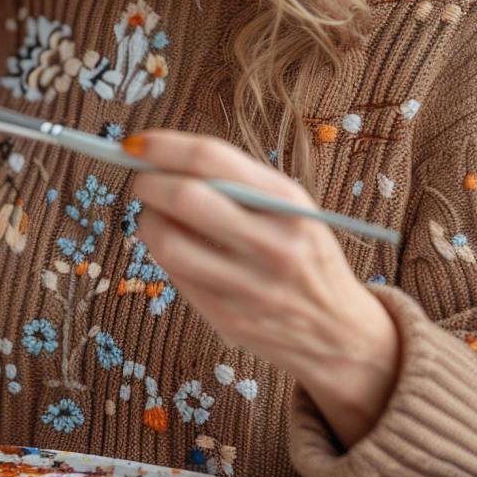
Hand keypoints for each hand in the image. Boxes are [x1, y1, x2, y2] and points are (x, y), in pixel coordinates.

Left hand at [126, 129, 400, 448]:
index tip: (136, 143)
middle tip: (140, 179)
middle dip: (147, 182)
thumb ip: (237, 182)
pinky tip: (173, 244)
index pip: (211, 159)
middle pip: (185, 197)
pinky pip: (175, 275)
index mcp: (289, 203)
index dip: (163, 146)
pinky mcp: (228, 318)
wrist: (340, 333)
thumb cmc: (305, 255)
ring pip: (169, 242)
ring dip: (147, 220)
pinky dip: (162, 252)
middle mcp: (273, 243)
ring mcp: (250, 286)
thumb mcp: (292, 208)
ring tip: (154, 214)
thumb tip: (162, 158)